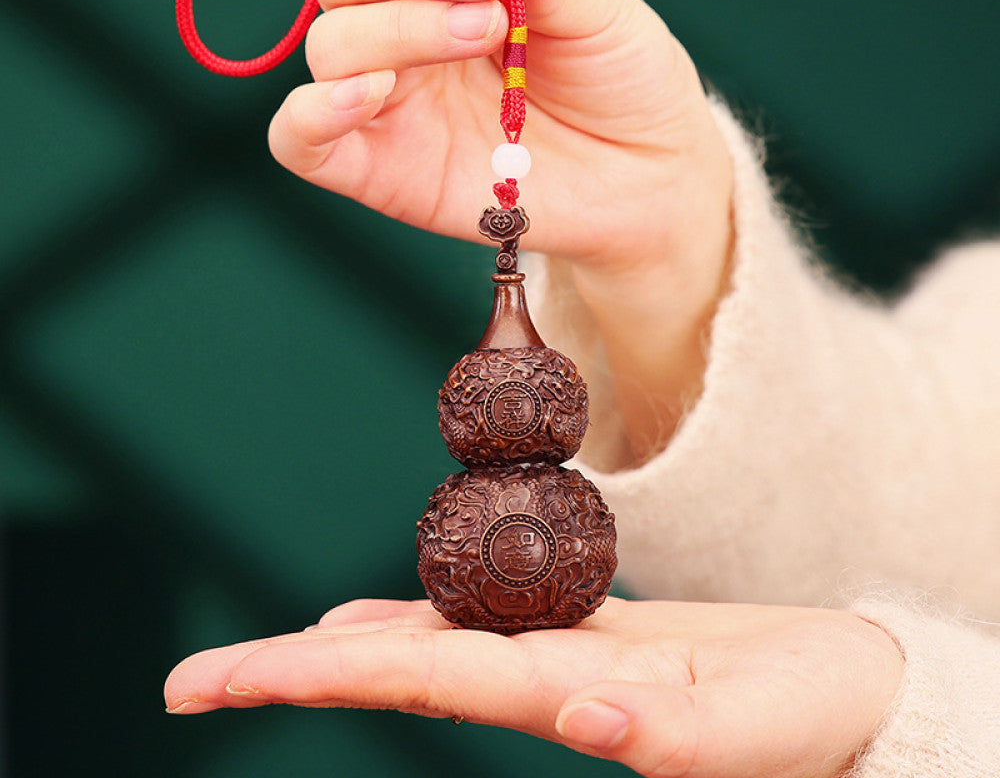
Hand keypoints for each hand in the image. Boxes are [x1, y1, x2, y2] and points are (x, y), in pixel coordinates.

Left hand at [164, 597, 902, 777]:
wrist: (854, 695)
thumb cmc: (817, 716)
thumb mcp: (754, 727)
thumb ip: (671, 730)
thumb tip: (587, 717)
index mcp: (566, 698)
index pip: (419, 685)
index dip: (317, 679)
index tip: (219, 681)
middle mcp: (544, 685)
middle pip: (400, 672)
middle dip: (295, 673)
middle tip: (194, 678)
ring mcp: (560, 661)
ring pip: (435, 649)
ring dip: (353, 648)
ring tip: (279, 653)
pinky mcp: (590, 636)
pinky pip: (485, 625)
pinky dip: (426, 621)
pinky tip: (388, 623)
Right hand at [269, 0, 734, 453]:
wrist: (648, 180)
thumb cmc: (621, 85)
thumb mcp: (597, 13)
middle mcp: (404, 30)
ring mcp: (388, 100)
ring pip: (329, 44)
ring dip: (395, 27)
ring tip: (482, 35)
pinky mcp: (378, 169)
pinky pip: (299, 139)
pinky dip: (312, 112)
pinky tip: (369, 93)